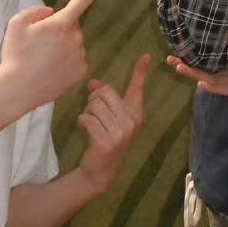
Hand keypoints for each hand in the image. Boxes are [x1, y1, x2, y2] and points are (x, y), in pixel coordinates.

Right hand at [0, 0, 116, 117]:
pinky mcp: (81, 72)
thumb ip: (35, 11)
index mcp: (62, 23)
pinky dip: (66, 63)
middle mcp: (76, 37)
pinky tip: (51, 70)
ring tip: (42, 61)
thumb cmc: (15, 55)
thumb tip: (50, 13)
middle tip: (39, 45)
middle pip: (71, 26)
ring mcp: (81, 56)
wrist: (18, 90)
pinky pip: (76, 60)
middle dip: (59, 30)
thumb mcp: (16, 24)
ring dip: (62, 47)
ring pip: (73, 44)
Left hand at [77, 53, 149, 194]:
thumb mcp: (110, 118)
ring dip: (87, 113)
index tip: (146, 55)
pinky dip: (81, 122)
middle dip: (94, 99)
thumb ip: (105, 100)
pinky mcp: (106, 140)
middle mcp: (132, 120)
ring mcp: (120, 131)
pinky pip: (86, 118)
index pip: (137, 88)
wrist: (102, 171)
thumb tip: (93, 83)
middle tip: (94, 113)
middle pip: (106, 92)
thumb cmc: (106, 139)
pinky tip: (86, 130)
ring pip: (94, 105)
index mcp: (136, 113)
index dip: (140, 71)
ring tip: (91, 124)